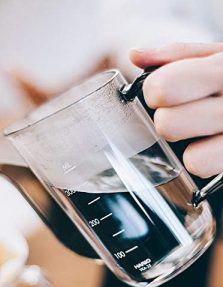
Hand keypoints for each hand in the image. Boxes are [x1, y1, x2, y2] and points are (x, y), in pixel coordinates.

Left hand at [130, 43, 222, 177]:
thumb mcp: (215, 56)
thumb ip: (176, 54)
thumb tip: (135, 55)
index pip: (161, 88)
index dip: (154, 91)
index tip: (162, 92)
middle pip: (168, 124)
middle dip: (167, 120)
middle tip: (182, 112)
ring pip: (189, 155)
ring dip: (184, 144)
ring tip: (198, 130)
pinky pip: (200, 167)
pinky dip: (199, 159)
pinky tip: (208, 145)